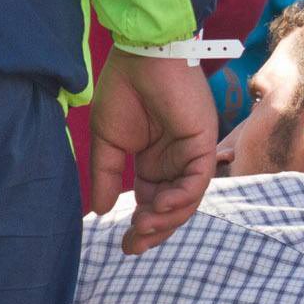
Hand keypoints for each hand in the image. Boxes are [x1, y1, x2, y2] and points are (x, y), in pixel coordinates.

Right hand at [94, 47, 218, 253]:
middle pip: (171, 208)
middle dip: (154, 231)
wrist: (141, 56)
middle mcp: (175, 163)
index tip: (123, 245)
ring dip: (167, 218)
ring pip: (187, 199)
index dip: (141, 226)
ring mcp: (191, 154)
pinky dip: (181, 197)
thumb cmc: (124, 90)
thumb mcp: (107, 141)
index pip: (152, 203)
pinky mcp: (204, 143)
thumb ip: (106, 175)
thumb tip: (100, 211)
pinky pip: (198, 180)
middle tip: (133, 247)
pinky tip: (161, 206)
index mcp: (154, 163)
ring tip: (143, 227)